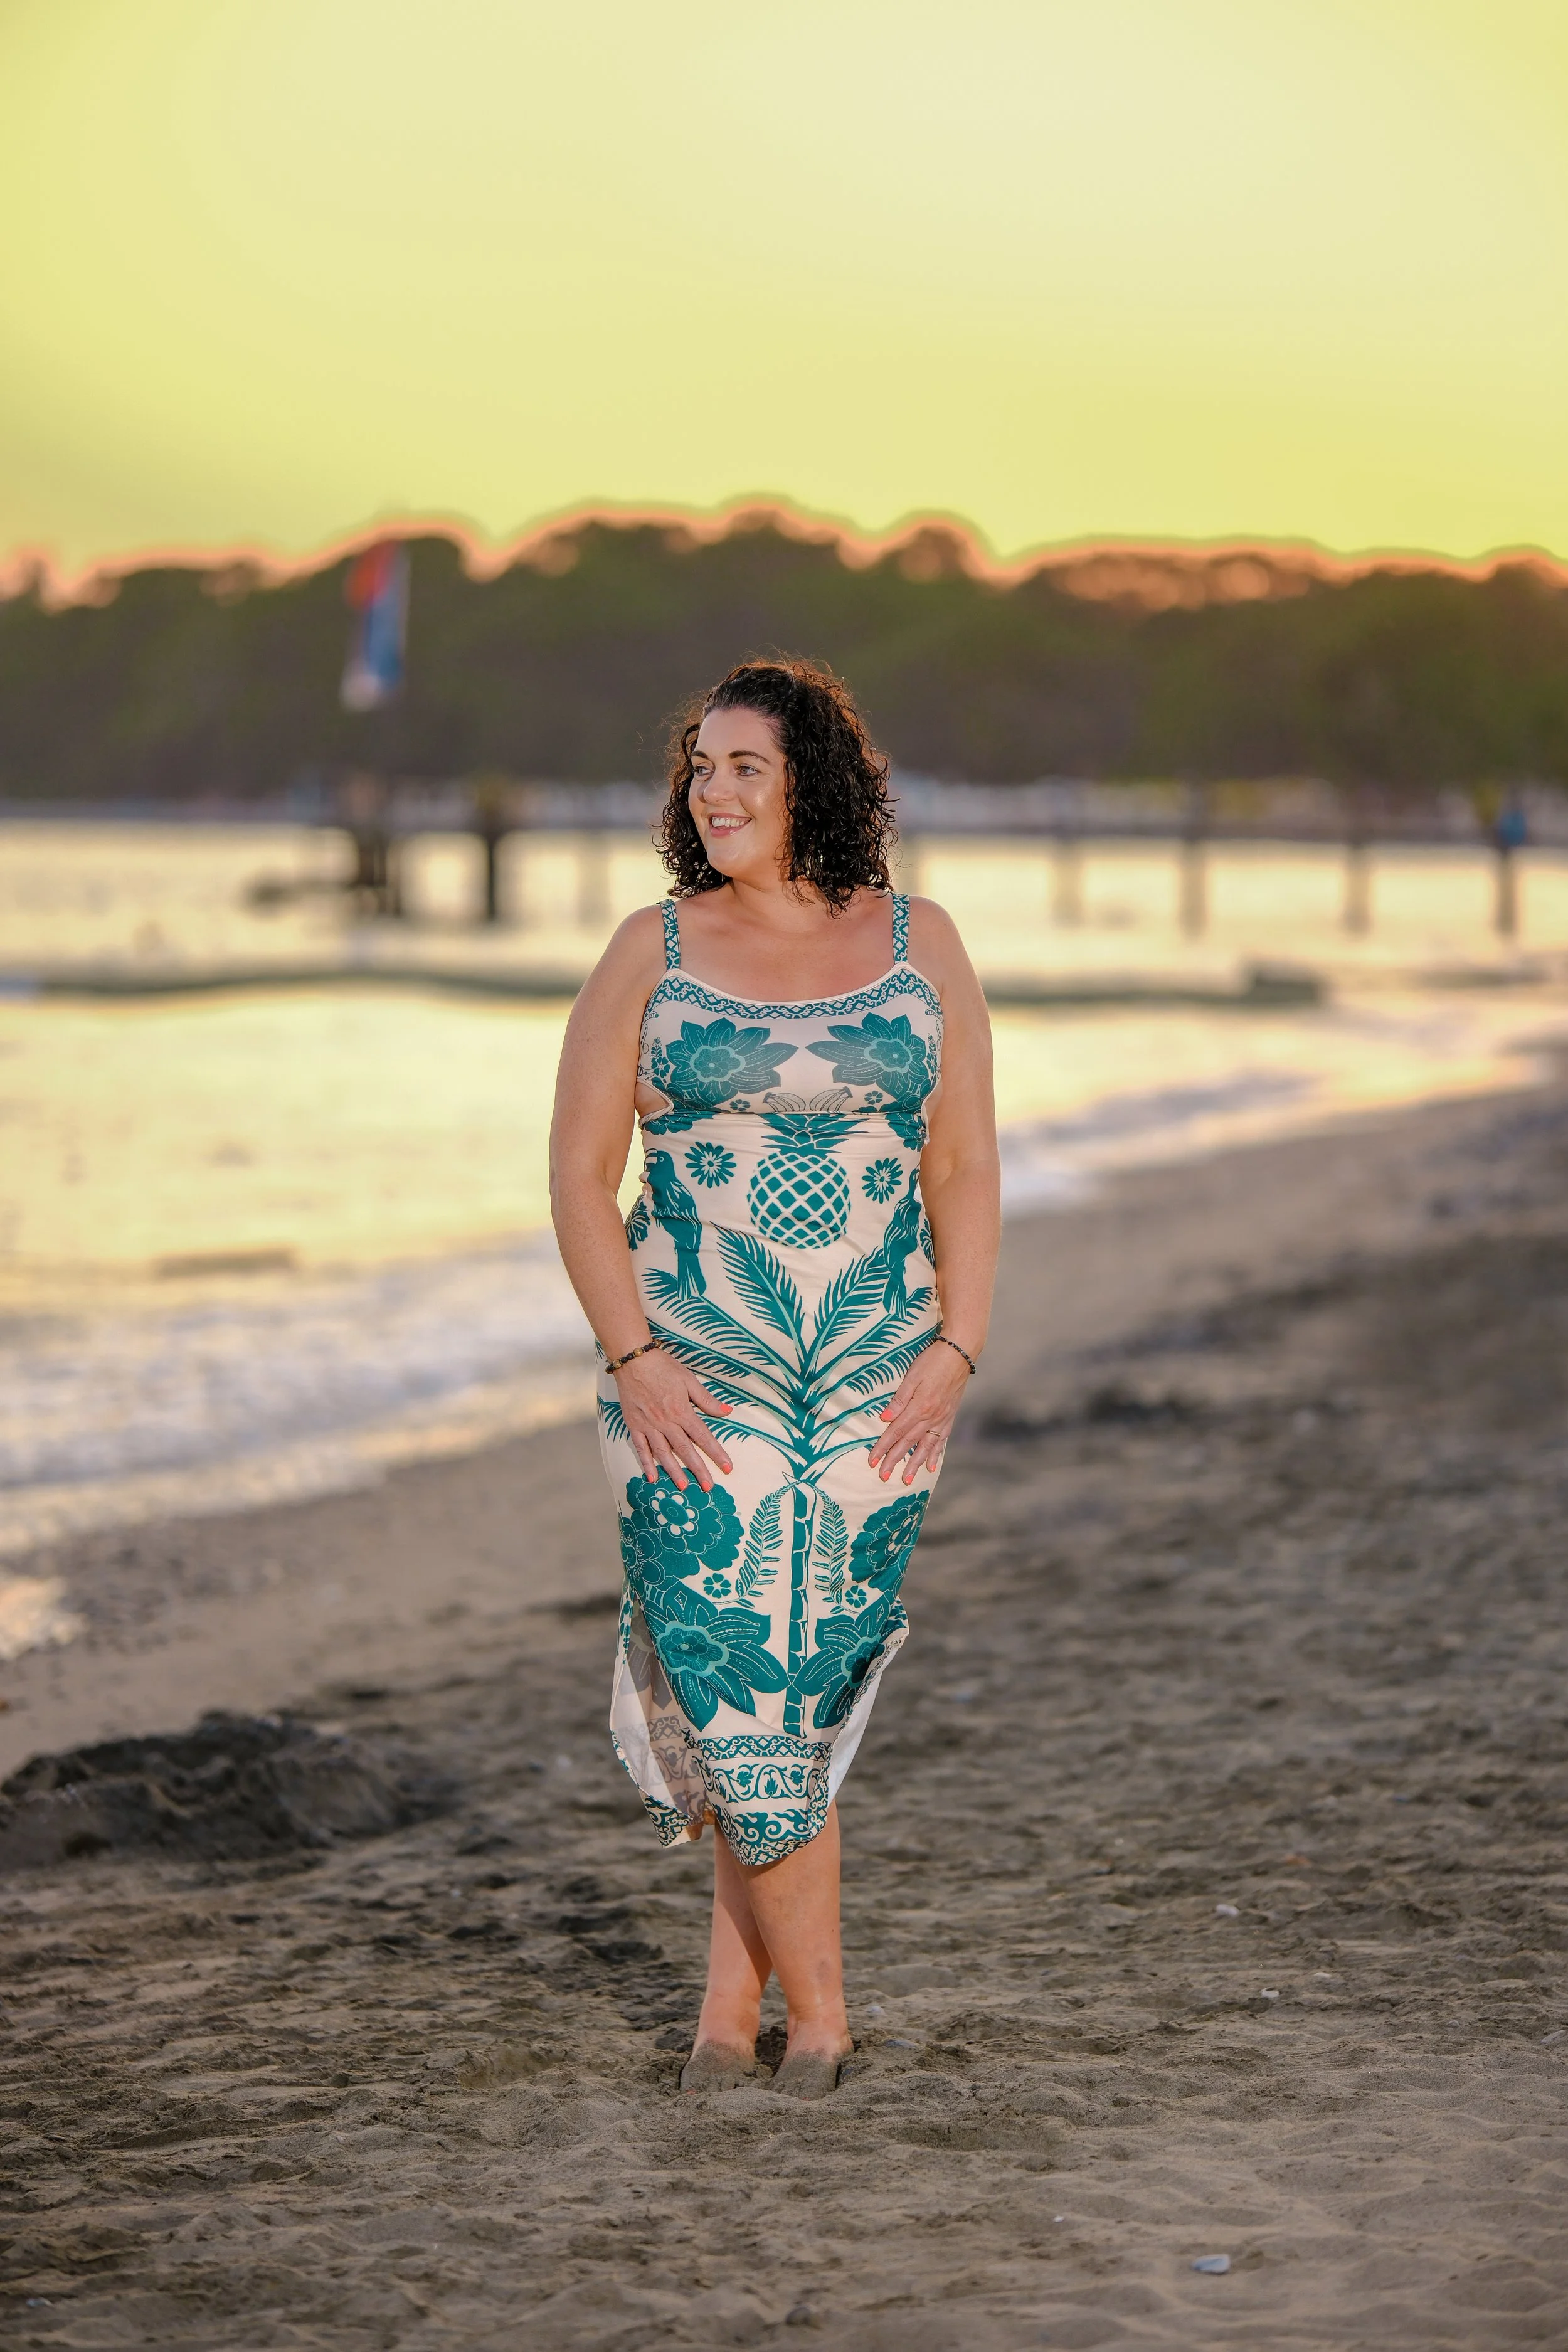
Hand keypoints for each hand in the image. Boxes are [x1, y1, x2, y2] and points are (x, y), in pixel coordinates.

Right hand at [615, 1349, 731, 1490]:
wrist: (633, 1360)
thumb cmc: (663, 1367)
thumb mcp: (689, 1380)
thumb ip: (707, 1399)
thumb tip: (727, 1411)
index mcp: (682, 1410)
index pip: (703, 1436)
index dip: (716, 1453)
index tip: (727, 1468)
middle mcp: (666, 1422)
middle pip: (685, 1450)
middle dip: (699, 1469)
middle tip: (709, 1487)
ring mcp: (648, 1425)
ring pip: (663, 1453)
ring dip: (674, 1471)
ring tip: (684, 1487)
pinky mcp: (634, 1425)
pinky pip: (641, 1448)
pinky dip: (646, 1464)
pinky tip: (652, 1478)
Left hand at [867, 1339, 970, 1484]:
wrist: (959, 1354)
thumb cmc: (932, 1361)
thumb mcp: (912, 1376)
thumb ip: (899, 1399)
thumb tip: (884, 1419)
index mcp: (918, 1407)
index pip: (896, 1432)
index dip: (883, 1447)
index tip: (872, 1460)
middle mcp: (931, 1417)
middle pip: (908, 1443)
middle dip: (894, 1461)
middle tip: (883, 1476)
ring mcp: (941, 1419)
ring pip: (926, 1447)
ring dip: (915, 1464)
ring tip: (906, 1479)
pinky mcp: (949, 1417)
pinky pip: (941, 1441)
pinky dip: (936, 1455)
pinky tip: (931, 1467)